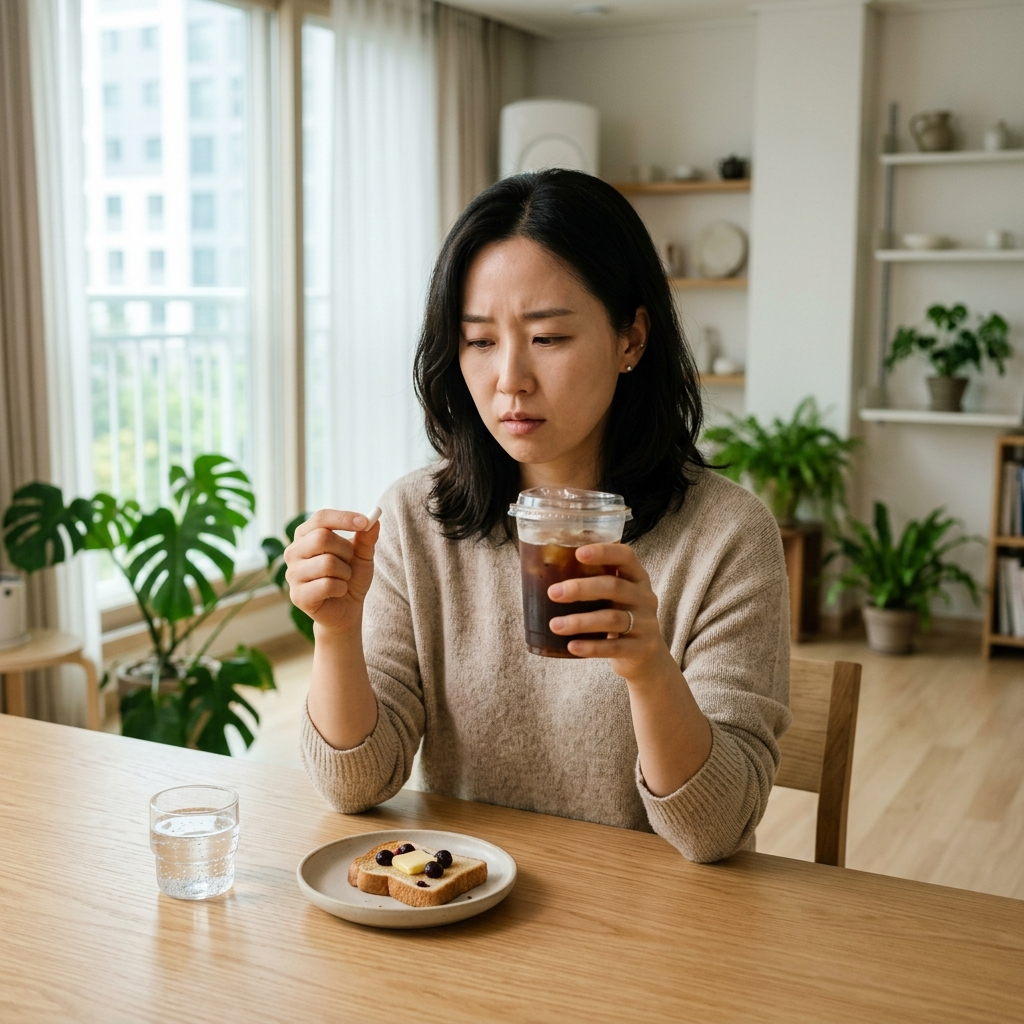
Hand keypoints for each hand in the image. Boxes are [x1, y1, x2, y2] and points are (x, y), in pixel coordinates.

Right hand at [284, 509, 379, 637]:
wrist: (347, 608)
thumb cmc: (351, 576)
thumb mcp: (362, 555)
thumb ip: (366, 538)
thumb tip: (375, 520)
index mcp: (306, 535)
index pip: (321, 517)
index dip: (343, 518)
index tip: (365, 522)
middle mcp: (293, 552)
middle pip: (321, 538)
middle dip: (345, 551)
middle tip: (349, 562)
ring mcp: (292, 574)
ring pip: (326, 563)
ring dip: (345, 572)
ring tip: (343, 579)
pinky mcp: (297, 595)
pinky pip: (327, 585)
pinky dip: (341, 588)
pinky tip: (337, 592)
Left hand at [547, 543, 676, 686]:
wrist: (646, 656)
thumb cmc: (620, 616)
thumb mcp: (614, 596)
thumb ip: (593, 582)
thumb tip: (543, 572)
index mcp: (637, 577)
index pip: (625, 556)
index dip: (604, 552)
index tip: (578, 553)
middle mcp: (644, 597)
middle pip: (614, 587)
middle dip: (581, 589)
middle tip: (553, 593)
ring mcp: (646, 624)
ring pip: (612, 619)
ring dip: (580, 621)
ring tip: (555, 625)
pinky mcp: (641, 649)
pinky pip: (614, 647)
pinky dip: (591, 647)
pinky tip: (571, 646)